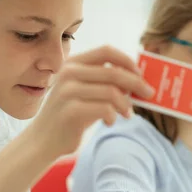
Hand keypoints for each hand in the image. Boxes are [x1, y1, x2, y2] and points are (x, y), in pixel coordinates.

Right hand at [31, 45, 154, 157]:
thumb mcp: (85, 94)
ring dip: (125, 104)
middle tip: (148, 94)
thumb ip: (105, 83)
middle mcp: (68, 73)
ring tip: (127, 114)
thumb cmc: (69, 117)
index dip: (127, 60)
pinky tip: (110, 122)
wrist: (42, 140)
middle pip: (113, 72)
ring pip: (112, 92)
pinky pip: (105, 109)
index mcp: (73, 63)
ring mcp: (67, 91)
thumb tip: (136, 80)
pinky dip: (113, 116)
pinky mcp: (70, 110)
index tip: (140, 73)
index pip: (106, 51)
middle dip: (136, 83)